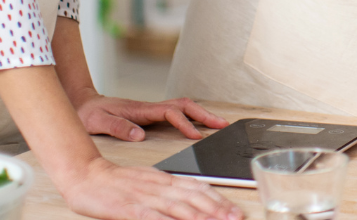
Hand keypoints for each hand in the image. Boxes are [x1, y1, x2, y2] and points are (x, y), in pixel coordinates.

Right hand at [60, 156, 242, 219]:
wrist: (87, 175)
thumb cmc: (118, 183)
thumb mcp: (149, 183)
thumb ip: (168, 191)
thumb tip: (191, 202)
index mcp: (166, 179)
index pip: (198, 188)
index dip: (218, 200)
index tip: (234, 211)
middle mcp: (160, 186)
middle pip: (194, 197)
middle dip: (217, 209)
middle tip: (235, 218)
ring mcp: (145, 196)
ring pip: (177, 206)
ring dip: (198, 216)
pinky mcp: (128, 208)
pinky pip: (150, 216)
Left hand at [74, 92, 228, 141]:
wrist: (83, 105)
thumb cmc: (90, 114)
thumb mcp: (100, 122)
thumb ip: (119, 128)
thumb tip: (140, 134)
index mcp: (142, 110)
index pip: (172, 113)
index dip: (186, 124)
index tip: (197, 136)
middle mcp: (151, 108)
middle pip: (186, 105)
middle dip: (205, 114)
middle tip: (223, 124)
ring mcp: (152, 110)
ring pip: (184, 107)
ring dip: (202, 114)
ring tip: (217, 124)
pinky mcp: (151, 114)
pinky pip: (178, 112)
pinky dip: (192, 116)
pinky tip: (197, 124)